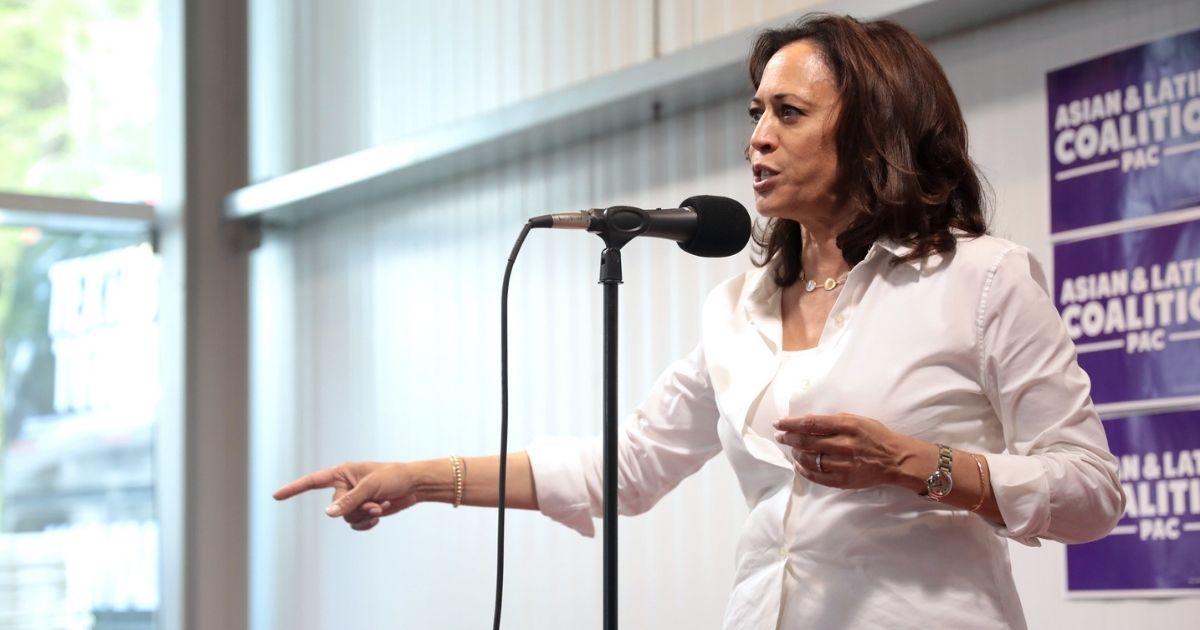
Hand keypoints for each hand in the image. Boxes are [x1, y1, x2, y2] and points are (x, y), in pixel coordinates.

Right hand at [273, 461, 418, 530]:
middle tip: (376, 501)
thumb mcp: (370, 487)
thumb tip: (328, 514)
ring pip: (346, 519)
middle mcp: (344, 486)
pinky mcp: (363, 510)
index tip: (275, 496)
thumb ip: (348, 500)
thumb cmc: (393, 477)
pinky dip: (368, 523)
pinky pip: (356, 525)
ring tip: (382, 505)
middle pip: (335, 508)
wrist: (414, 485)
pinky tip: (382, 513)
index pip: (312, 482)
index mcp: (342, 473)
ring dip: (365, 515)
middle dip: (357, 508)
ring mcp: (353, 500)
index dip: (293, 489)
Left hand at [774, 413, 925, 489]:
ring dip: (796, 454)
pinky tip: (800, 465)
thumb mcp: (857, 420)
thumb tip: (806, 423)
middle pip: (806, 441)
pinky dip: (804, 470)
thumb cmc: (875, 436)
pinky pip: (817, 477)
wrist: (896, 459)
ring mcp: (844, 464)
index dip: (790, 423)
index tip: (778, 423)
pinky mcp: (845, 480)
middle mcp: (844, 444)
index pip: (810, 423)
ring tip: (792, 449)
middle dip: (788, 438)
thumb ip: (833, 421)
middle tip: (780, 436)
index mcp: (847, 425)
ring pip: (809, 459)